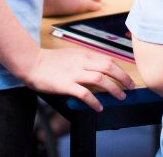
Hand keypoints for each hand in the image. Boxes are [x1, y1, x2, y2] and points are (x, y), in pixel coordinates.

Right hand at [20, 48, 134, 110]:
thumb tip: (99, 68)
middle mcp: (82, 62)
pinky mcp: (66, 85)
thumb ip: (85, 60)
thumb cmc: (50, 60)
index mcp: (84, 54)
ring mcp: (74, 73)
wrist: (32, 63)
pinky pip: (85, 94)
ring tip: (120, 96)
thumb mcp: (71, 54)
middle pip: (109, 67)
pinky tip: (99, 107)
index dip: (120, 68)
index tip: (126, 76)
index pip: (108, 59)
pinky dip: (94, 101)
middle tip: (130, 86)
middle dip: (123, 77)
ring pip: (101, 79)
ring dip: (114, 89)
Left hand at [44, 0, 101, 16]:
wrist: (44, 2)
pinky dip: (69, 4)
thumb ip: (90, 5)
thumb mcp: (80, 4)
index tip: (99, 0)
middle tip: (91, 1)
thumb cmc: (62, 2)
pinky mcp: (55, 1)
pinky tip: (68, 8)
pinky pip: (65, 2)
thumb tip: (99, 6)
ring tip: (80, 5)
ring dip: (78, 0)